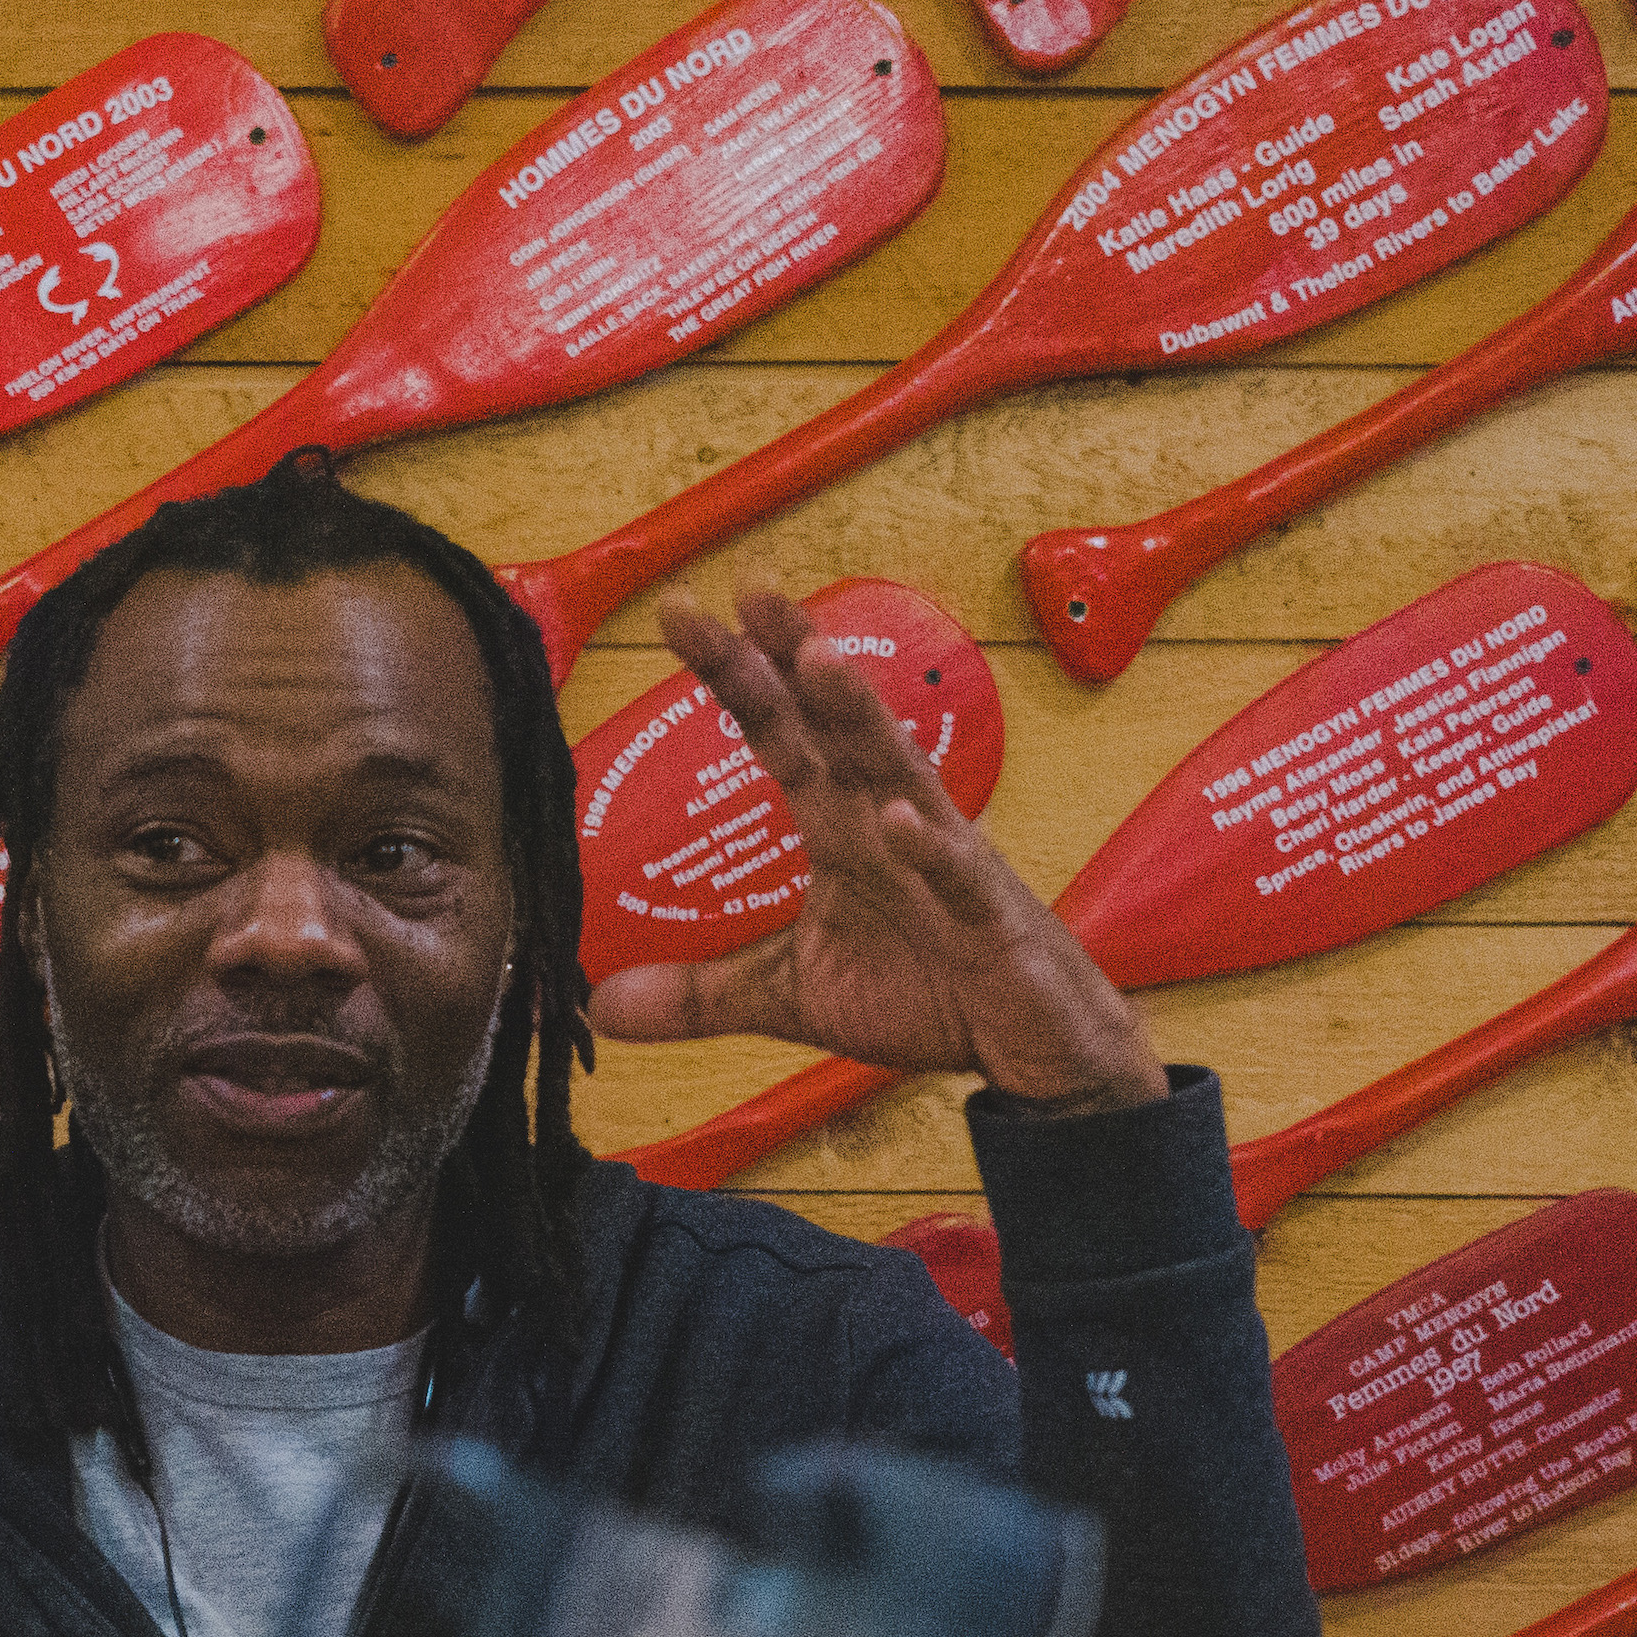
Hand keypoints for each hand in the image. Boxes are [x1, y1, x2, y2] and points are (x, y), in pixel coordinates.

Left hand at [579, 587, 1162, 1108]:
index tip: (682, 615)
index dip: (736, 677)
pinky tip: (899, 820)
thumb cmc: (928, 995)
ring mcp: (944, 860)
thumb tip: (602, 1008)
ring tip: (817, 659)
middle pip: (833, 726)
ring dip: (859, 716)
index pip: (781, 735)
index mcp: (840, 827)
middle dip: (792, 657)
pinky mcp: (989, 915)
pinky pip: (958, 874)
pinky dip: (931, 849)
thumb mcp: (794, 997)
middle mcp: (889, 821)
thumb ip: (703, 994)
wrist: (1034, 1045)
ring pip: (898, 771)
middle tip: (749, 590)